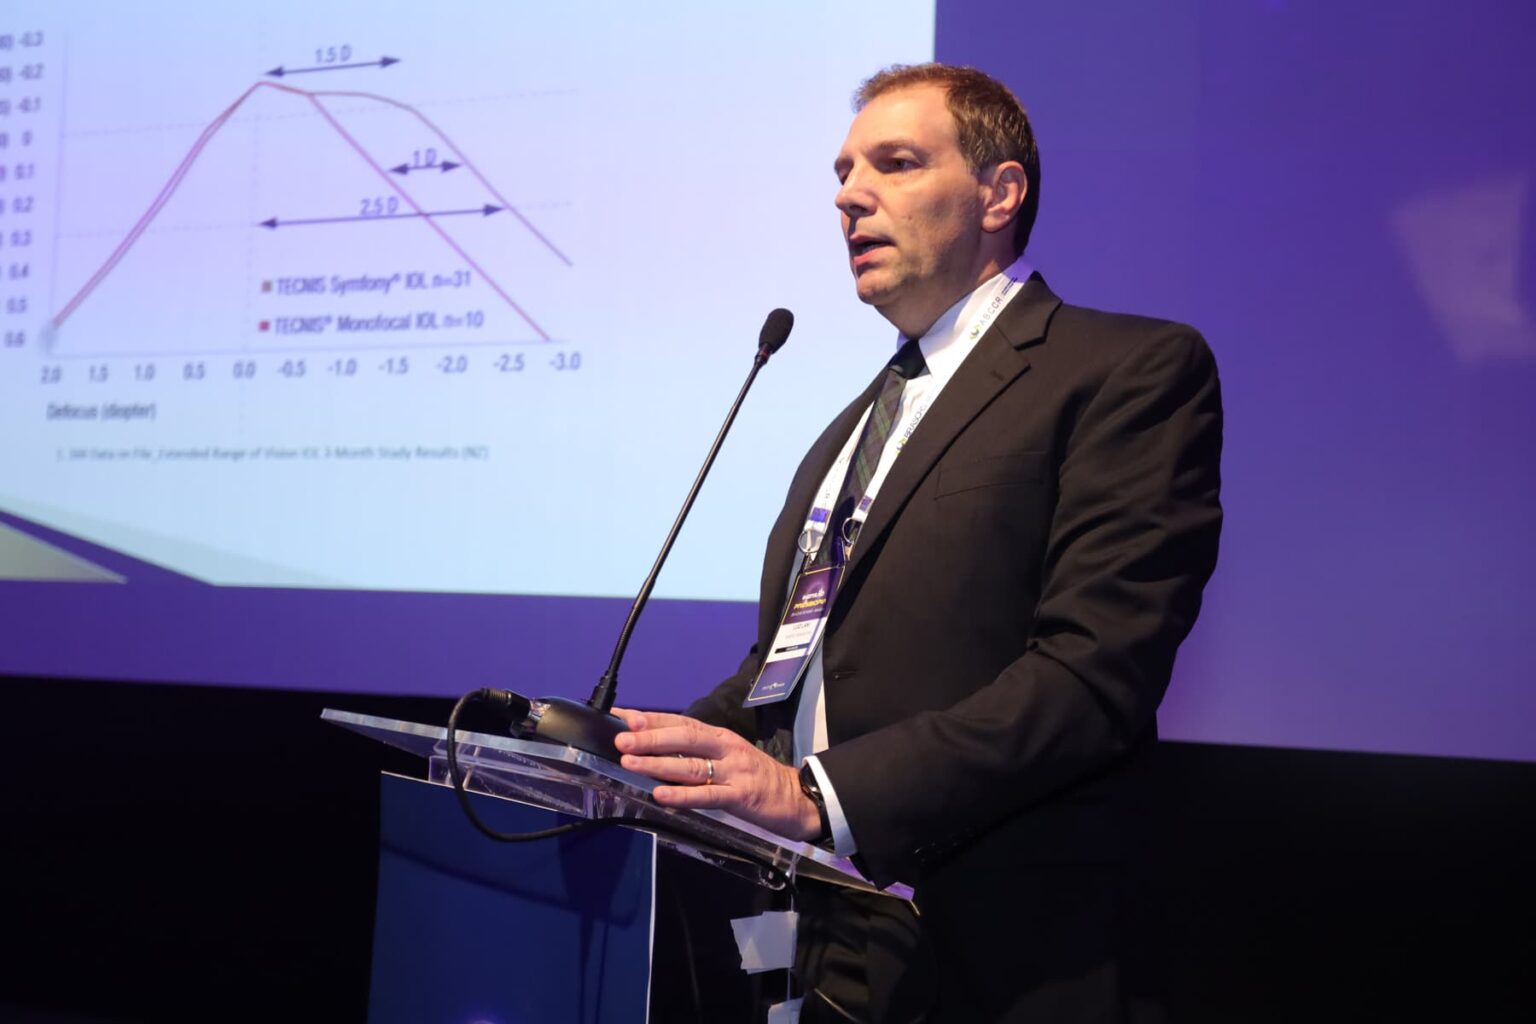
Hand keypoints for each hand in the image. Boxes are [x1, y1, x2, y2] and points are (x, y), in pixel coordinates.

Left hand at [611, 708, 822, 842]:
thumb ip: (696, 753)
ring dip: (658, 764)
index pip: (681, 721)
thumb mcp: (727, 757)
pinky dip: (683, 796)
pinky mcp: (741, 796)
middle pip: (684, 738)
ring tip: (631, 763)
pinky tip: (662, 795)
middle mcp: (725, 748)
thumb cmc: (755, 778)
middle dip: (650, 738)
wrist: (797, 798)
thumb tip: (654, 749)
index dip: (651, 719)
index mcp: (720, 736)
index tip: (622, 716)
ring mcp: (734, 771)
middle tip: (621, 739)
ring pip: (691, 765)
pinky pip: (708, 795)